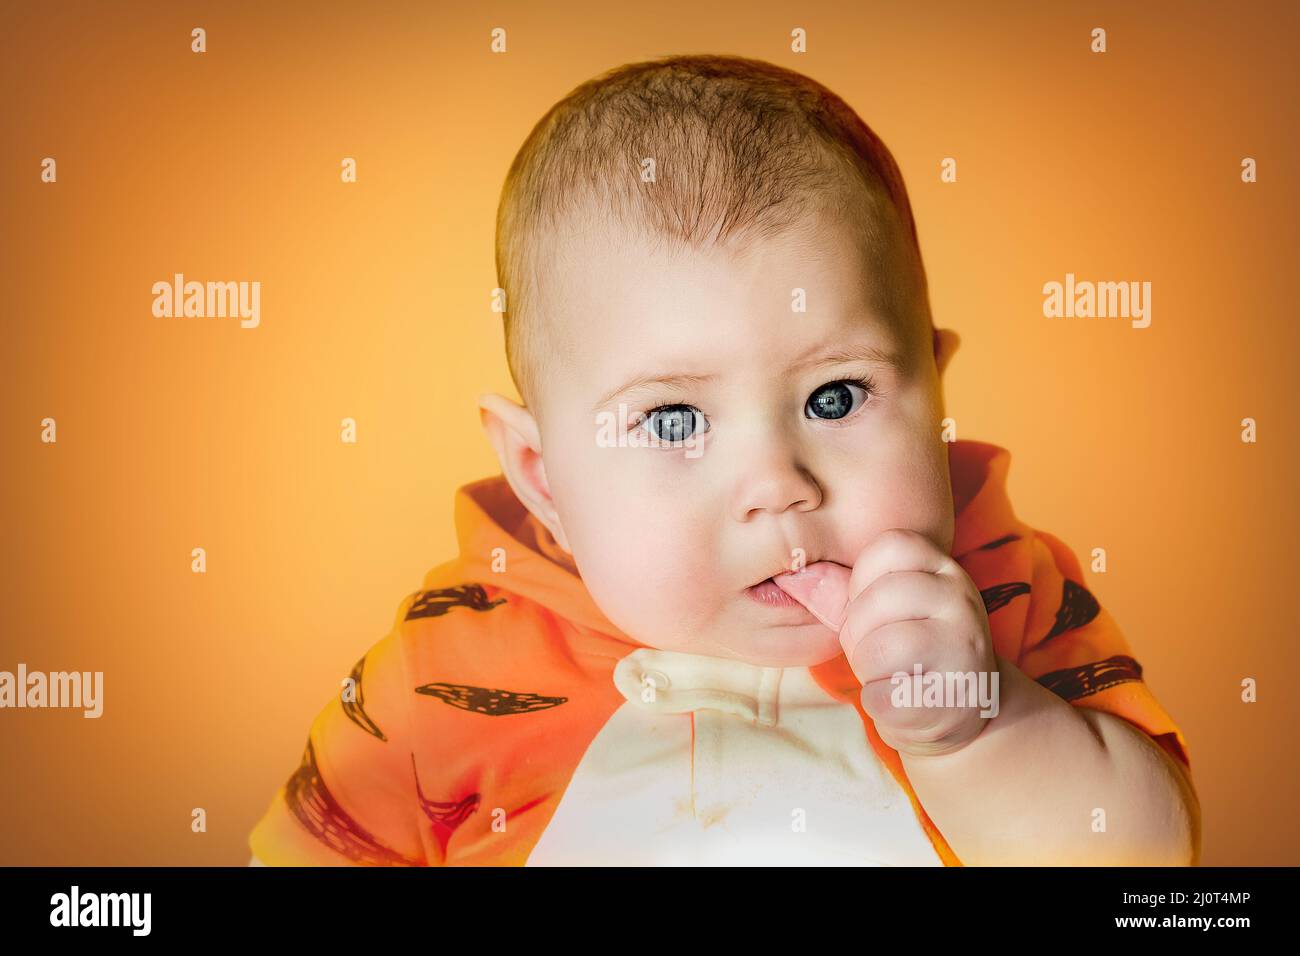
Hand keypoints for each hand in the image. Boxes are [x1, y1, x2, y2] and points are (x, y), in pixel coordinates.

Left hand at [773, 528, 998, 756]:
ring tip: (887, 673)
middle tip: (876, 648)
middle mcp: (961, 601)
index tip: (870, 605)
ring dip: (867, 668)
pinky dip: (877, 701)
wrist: (960, 711)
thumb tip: (795, 578)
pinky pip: (883, 696)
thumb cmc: (910, 651)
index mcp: (944, 570)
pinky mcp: (950, 699)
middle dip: (858, 630)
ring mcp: (962, 651)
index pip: (891, 546)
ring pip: (879, 649)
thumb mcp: (888, 609)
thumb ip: (845, 591)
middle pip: (880, 597)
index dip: (863, 578)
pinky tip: (897, 698)